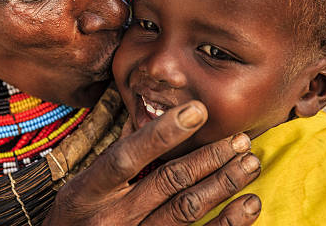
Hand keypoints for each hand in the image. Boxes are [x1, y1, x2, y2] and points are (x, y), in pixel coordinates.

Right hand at [43, 101, 260, 224]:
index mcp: (89, 191)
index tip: (197, 111)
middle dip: (209, 158)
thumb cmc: (75, 216)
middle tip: (240, 139)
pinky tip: (248, 206)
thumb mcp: (81, 185)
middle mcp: (112, 217)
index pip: (127, 157)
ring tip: (250, 163)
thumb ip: (115, 159)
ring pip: (187, 210)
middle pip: (167, 182)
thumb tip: (151, 119)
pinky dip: (227, 224)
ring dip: (223, 184)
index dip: (162, 134)